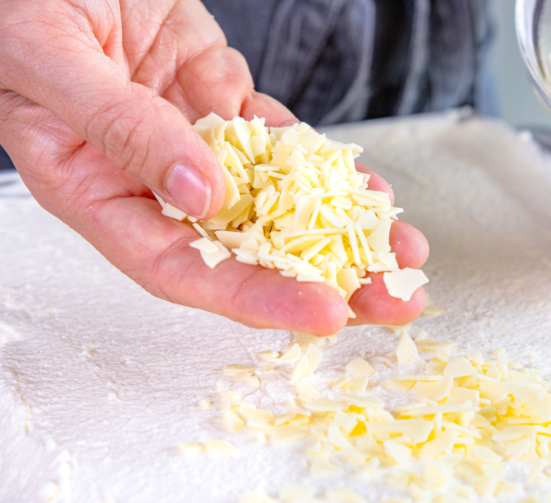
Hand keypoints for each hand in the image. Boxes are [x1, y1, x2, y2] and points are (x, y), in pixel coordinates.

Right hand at [0, 0, 428, 335]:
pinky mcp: (224, 101)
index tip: (320, 312)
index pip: (180, 267)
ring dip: (342, 232)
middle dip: (323, 279)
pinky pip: (284, 144)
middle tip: (390, 300)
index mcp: (96, 189)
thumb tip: (199, 195)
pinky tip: (368, 192)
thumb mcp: (52, 59)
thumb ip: (120, 129)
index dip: (253, 296)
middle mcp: (153, 179)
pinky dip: (328, 168)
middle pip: (244, 250)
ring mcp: (195, 141)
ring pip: (277, 202)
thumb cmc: (20, 1)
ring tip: (399, 253)